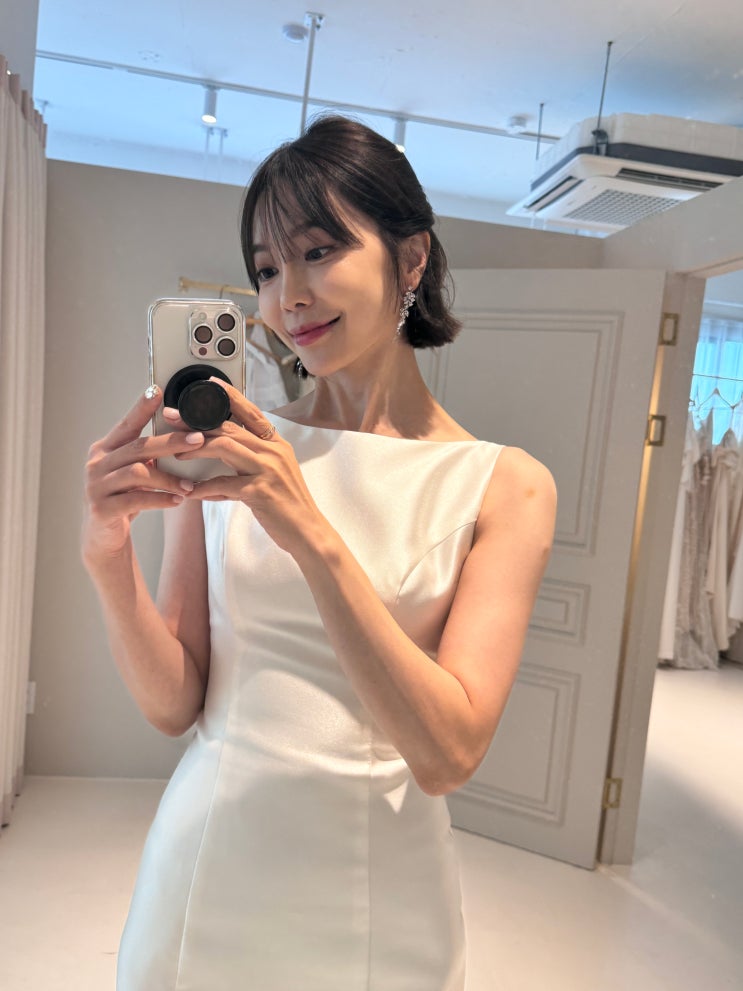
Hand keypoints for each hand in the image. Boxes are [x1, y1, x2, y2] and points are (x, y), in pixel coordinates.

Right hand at [82, 385, 205, 561]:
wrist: (103, 538)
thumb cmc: (123, 499)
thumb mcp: (134, 474)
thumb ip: (147, 456)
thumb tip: (183, 434)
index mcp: (105, 449)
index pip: (126, 424)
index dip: (141, 408)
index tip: (157, 389)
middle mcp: (97, 464)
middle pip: (138, 446)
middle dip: (170, 442)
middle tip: (199, 440)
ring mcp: (96, 486)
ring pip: (138, 473)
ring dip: (169, 478)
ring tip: (190, 484)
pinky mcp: (102, 509)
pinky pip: (136, 500)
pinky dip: (160, 499)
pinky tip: (177, 500)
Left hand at [179, 380, 325, 553]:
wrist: (308, 531)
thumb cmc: (288, 504)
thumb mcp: (275, 473)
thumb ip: (252, 459)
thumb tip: (222, 451)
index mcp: (277, 444)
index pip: (252, 412)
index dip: (231, 396)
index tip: (210, 383)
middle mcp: (273, 452)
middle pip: (230, 427)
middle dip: (197, 421)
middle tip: (172, 418)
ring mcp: (268, 470)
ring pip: (225, 447)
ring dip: (196, 449)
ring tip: (177, 455)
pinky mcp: (260, 491)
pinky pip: (224, 484)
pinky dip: (204, 488)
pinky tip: (191, 492)